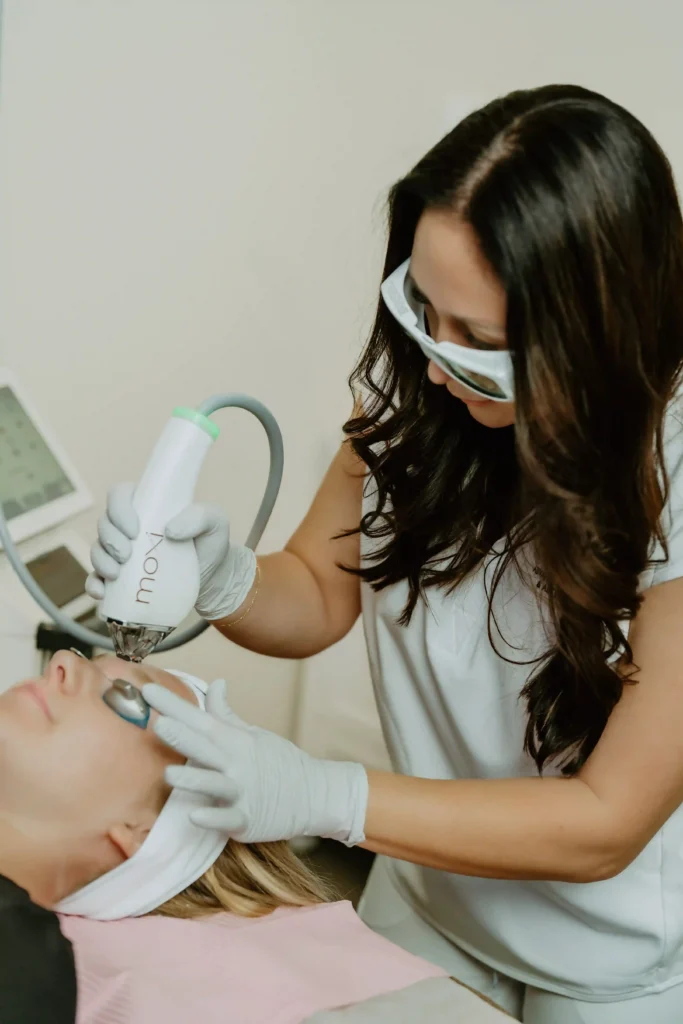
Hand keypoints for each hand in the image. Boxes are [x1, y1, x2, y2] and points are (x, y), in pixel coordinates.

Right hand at [85, 482, 256, 620]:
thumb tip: (170, 530)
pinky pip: (95, 578)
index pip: (119, 494)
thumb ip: (199, 516)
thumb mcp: (215, 522)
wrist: (213, 577)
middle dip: (110, 539)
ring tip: (116, 574)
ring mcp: (122, 551)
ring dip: (101, 560)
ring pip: (97, 549)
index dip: (119, 509)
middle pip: (104, 523)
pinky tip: (101, 592)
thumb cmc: (211, 542)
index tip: (134, 529)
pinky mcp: (121, 577)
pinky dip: (93, 584)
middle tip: (127, 555)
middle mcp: (129, 525)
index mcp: (148, 505)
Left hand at [142, 679, 368, 845]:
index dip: (174, 706)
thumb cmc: (279, 763)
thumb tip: (215, 684)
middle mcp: (237, 764)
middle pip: (205, 748)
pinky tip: (195, 815)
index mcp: (236, 741)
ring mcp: (241, 793)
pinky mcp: (246, 820)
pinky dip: (212, 817)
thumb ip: (226, 714)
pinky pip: (226, 819)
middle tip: (158, 724)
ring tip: (169, 775)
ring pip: (213, 785)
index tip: (148, 691)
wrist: (314, 794)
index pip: (201, 719)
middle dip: (182, 736)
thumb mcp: (254, 734)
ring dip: (193, 779)